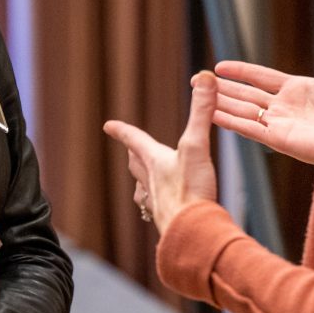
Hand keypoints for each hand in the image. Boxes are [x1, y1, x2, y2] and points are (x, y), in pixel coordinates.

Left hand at [103, 72, 219, 233]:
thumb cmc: (191, 191)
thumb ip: (201, 112)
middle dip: (134, 156)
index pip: (135, 140)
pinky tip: (166, 209)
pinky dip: (161, 205)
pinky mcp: (171, 221)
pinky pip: (160, 210)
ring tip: (144, 183)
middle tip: (129, 151)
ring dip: (144, 183)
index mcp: (155, 162)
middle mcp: (152, 183)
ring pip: (145, 191)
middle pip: (137, 166)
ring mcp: (160, 204)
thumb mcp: (197, 145)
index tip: (108, 125)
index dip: (123, 131)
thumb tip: (205, 78)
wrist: (194, 234)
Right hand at [210, 14, 313, 163]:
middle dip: (222, 88)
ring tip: (197, 92)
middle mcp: (286, 107)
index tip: (220, 66)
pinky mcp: (279, 140)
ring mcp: (281, 124)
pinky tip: (210, 113)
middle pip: (247, 94)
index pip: (262, 78)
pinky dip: (228, 120)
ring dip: (219, 102)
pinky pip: (248, 128)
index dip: (242, 71)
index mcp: (300, 90)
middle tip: (198, 79)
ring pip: (242, 110)